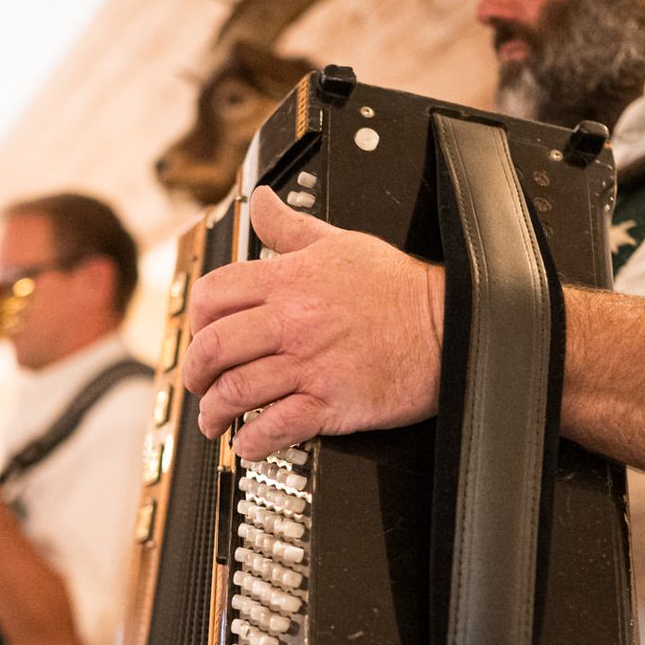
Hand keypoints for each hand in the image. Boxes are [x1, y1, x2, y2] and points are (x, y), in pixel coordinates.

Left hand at [182, 185, 443, 459]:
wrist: (449, 325)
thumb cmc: (399, 288)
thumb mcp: (342, 242)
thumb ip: (290, 227)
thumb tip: (261, 201)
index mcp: (289, 280)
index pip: (214, 295)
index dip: (197, 319)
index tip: (200, 333)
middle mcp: (293, 322)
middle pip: (214, 348)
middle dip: (195, 371)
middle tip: (197, 383)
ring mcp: (310, 365)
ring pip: (236, 391)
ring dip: (215, 411)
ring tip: (214, 419)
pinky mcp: (332, 403)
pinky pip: (276, 426)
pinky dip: (253, 441)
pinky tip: (249, 443)